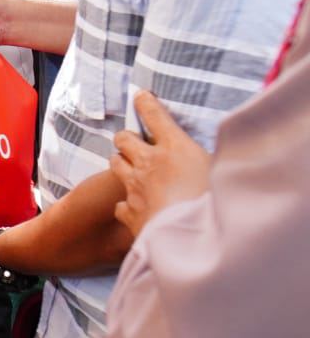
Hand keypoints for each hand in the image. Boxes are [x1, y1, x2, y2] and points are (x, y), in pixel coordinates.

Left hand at [110, 91, 210, 236]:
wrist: (193, 241)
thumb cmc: (215, 204)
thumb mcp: (222, 173)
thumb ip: (213, 160)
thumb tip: (221, 153)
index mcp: (174, 147)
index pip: (154, 115)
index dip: (146, 103)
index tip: (141, 96)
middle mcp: (149, 163)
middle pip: (123, 138)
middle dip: (127, 138)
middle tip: (136, 143)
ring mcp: (135, 186)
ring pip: (114, 163)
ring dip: (122, 164)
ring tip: (134, 170)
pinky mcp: (129, 211)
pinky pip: (120, 202)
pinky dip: (127, 204)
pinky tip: (138, 208)